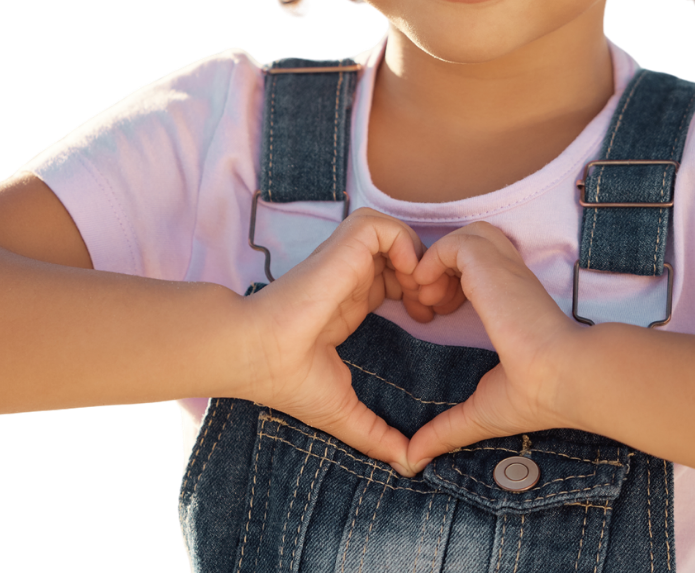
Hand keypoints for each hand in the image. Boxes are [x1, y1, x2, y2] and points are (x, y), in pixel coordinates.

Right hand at [239, 208, 427, 477]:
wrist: (258, 355)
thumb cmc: (289, 379)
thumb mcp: (343, 411)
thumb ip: (377, 435)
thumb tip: (409, 466)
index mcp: (351, 301)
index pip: (397, 279)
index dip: (420, 292)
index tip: (429, 320)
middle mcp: (351, 276)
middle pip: (404, 254)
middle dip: (428, 275)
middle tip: (436, 307)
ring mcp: (346, 260)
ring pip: (397, 235)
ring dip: (419, 258)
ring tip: (422, 295)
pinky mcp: (343, 249)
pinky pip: (383, 227)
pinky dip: (404, 246)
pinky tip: (407, 281)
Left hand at [401, 223, 585, 473]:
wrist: (565, 376)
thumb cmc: (536, 393)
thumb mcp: (480, 410)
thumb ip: (446, 428)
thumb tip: (413, 461)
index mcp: (508, 299)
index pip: (471, 269)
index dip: (442, 285)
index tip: (429, 318)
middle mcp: (508, 276)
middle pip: (464, 246)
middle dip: (435, 271)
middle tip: (424, 309)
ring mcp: (502, 265)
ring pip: (459, 238)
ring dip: (434, 264)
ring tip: (427, 303)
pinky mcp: (491, 262)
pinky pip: (451, 243)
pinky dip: (432, 263)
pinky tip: (430, 299)